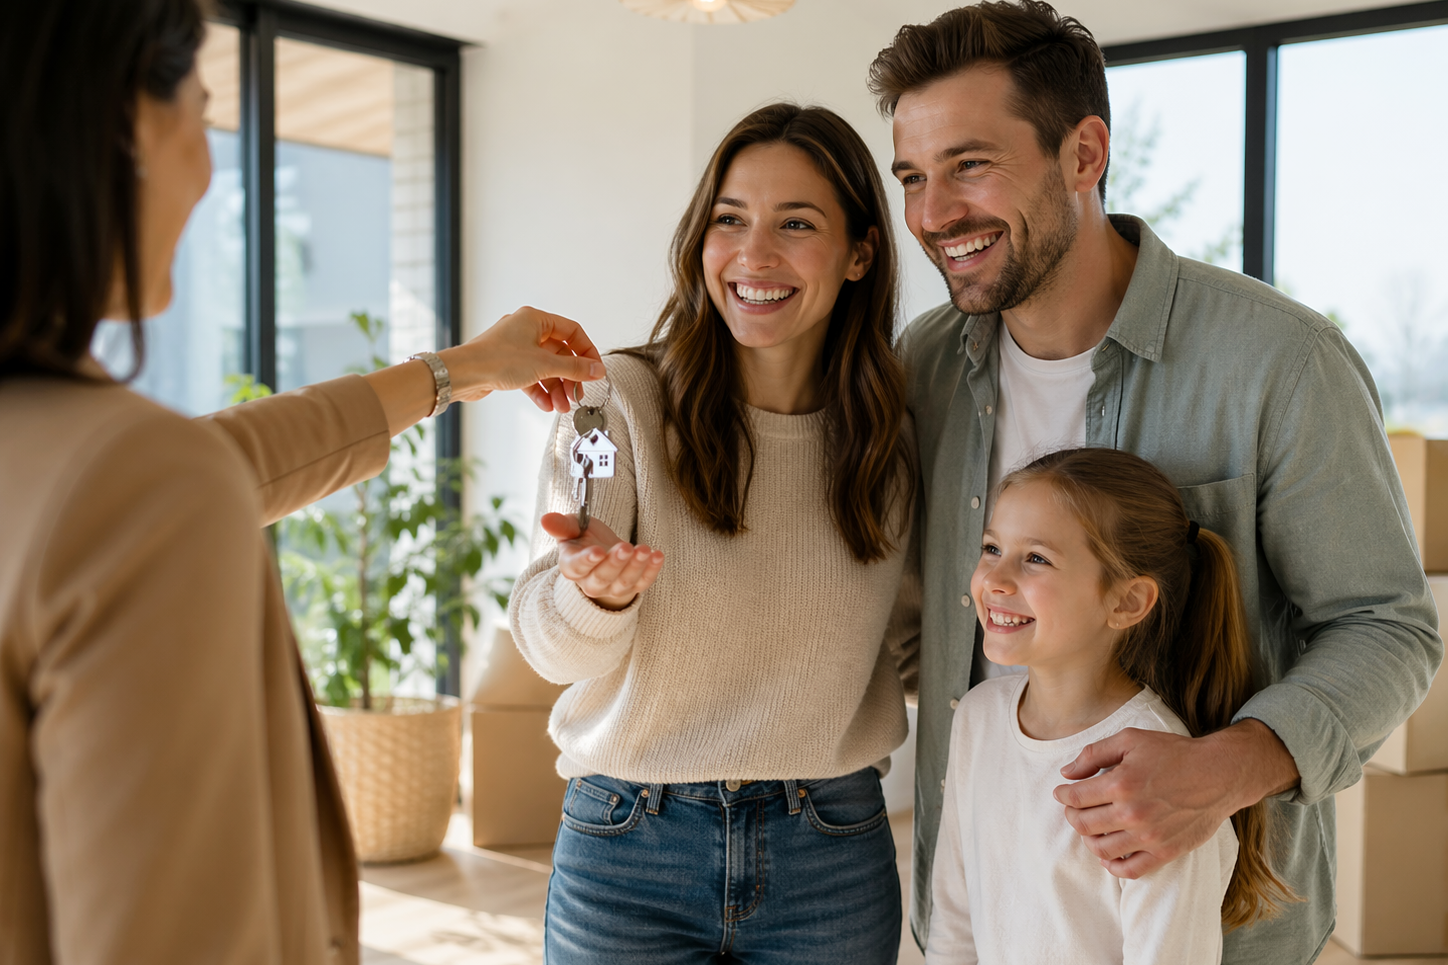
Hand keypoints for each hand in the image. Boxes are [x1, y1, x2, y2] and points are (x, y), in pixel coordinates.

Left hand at [441, 306, 604, 411]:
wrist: (463, 374)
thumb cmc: (497, 360)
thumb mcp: (544, 365)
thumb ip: (574, 369)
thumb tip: (597, 370)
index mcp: (536, 319)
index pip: (572, 332)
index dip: (587, 352)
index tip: (595, 370)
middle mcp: (526, 330)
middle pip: (559, 353)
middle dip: (569, 378)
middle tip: (577, 394)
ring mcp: (516, 348)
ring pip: (545, 368)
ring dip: (556, 388)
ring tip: (562, 406)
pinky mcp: (507, 365)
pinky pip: (531, 376)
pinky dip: (540, 390)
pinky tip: (546, 405)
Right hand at [541, 513, 663, 610]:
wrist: (603, 555)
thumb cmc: (585, 539)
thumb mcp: (573, 528)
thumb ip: (562, 525)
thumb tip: (545, 519)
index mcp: (572, 567)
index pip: (577, 567)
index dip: (587, 561)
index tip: (598, 550)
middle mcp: (590, 582)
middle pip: (602, 577)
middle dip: (615, 563)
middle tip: (626, 547)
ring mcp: (612, 588)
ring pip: (623, 582)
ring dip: (636, 566)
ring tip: (645, 549)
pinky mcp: (632, 587)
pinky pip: (642, 583)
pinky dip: (651, 571)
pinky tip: (657, 555)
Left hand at [1052, 719, 1299, 878]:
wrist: (1218, 774)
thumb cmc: (1174, 753)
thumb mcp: (1131, 740)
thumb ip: (1094, 754)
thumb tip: (1067, 772)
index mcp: (1120, 783)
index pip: (1075, 797)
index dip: (1063, 795)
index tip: (1062, 792)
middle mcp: (1132, 813)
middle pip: (1083, 824)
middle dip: (1072, 815)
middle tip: (1074, 808)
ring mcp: (1149, 836)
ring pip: (1101, 849)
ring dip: (1088, 840)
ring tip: (1090, 829)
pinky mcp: (1165, 851)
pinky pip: (1129, 870)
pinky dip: (1112, 866)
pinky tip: (1108, 855)